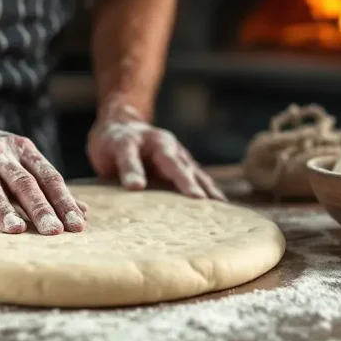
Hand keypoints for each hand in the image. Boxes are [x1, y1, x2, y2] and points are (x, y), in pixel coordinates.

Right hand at [0, 119, 86, 233]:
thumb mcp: (20, 162)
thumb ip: (48, 187)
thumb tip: (82, 213)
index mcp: (22, 150)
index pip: (48, 177)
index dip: (63, 201)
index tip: (77, 225)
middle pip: (23, 183)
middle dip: (40, 208)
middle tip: (54, 232)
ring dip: (3, 209)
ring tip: (16, 230)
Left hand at [87, 98, 224, 199]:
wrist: (119, 127)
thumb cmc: (116, 139)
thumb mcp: (118, 147)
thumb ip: (127, 166)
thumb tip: (136, 187)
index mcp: (161, 144)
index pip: (173, 164)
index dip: (184, 181)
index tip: (196, 197)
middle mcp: (175, 151)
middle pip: (191, 172)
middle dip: (203, 190)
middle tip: (216, 209)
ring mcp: (180, 160)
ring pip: (198, 176)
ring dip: (210, 192)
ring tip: (224, 212)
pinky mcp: (179, 170)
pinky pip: (196, 181)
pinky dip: (207, 192)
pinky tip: (218, 207)